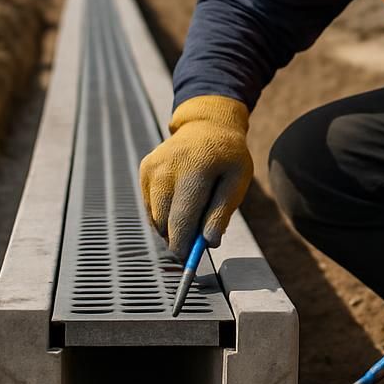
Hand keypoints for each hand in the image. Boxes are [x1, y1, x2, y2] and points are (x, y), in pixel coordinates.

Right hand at [139, 95, 251, 254]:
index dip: (183, 244)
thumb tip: (209, 242)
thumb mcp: (238, 181)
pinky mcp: (145, 168)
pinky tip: (180, 202)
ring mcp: (153, 167)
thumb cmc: (228, 157)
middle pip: (165, 220)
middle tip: (194, 242)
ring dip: (170, 226)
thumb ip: (222, 212)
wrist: (207, 125)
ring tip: (192, 215)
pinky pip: (150, 205)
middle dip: (178, 238)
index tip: (188, 259)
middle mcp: (168, 167)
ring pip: (155, 215)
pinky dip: (163, 213)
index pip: (182, 217)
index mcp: (196, 168)